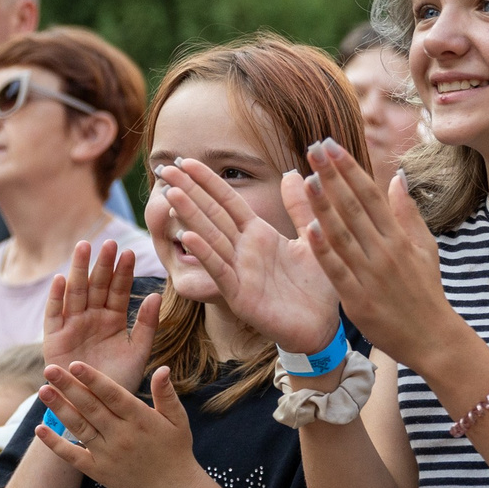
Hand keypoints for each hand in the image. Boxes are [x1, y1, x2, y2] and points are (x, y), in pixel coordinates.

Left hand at [39, 361, 207, 487]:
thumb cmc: (176, 449)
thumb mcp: (178, 419)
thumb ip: (166, 393)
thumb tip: (162, 368)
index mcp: (140, 419)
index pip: (112, 395)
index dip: (93, 379)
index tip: (75, 364)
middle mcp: (121, 436)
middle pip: (90, 407)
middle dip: (69, 387)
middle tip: (50, 369)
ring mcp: (107, 454)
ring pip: (79, 427)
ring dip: (59, 409)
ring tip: (43, 391)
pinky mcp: (97, 470)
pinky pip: (72, 456)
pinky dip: (55, 444)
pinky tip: (39, 429)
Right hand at [43, 241, 153, 391]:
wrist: (96, 409)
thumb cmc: (119, 382)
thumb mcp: (138, 352)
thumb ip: (146, 325)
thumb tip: (156, 295)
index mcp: (112, 320)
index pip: (118, 290)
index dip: (123, 272)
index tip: (129, 252)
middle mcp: (92, 318)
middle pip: (97, 286)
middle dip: (102, 264)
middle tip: (109, 242)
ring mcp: (72, 326)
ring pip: (76, 293)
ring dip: (79, 271)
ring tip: (84, 248)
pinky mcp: (54, 339)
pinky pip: (54, 315)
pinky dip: (57, 298)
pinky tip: (61, 279)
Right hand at [158, 157, 339, 354]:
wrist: (323, 326)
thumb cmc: (317, 285)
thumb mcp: (312, 237)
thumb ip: (300, 207)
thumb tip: (294, 172)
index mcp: (258, 235)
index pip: (228, 201)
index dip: (208, 181)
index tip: (187, 160)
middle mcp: (243, 251)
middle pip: (212, 215)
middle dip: (189, 192)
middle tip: (165, 169)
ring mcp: (239, 273)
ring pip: (210, 239)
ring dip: (190, 216)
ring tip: (171, 193)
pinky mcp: (240, 297)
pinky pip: (220, 271)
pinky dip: (205, 254)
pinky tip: (188, 237)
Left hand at [291, 139, 460, 373]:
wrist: (431, 337)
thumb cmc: (425, 290)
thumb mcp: (425, 248)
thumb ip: (407, 213)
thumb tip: (397, 177)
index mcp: (399, 236)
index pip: (371, 194)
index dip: (350, 168)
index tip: (331, 145)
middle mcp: (385, 250)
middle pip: (354, 206)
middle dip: (333, 176)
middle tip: (314, 148)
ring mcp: (371, 275)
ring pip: (343, 234)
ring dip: (324, 205)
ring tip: (306, 178)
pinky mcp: (358, 299)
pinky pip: (338, 270)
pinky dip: (325, 249)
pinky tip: (310, 228)